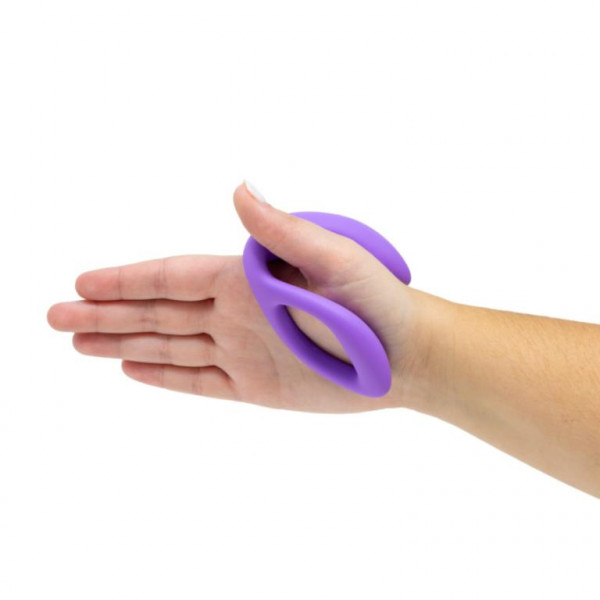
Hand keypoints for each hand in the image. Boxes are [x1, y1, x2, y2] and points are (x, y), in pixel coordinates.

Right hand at [47, 183, 440, 412]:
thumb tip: (240, 189)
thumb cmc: (375, 301)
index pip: (170, 277)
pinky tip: (133, 368)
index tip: (82, 282)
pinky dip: (165, 376)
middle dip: (105, 314)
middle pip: (157, 311)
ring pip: (169, 346)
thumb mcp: (331, 257)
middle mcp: (236, 311)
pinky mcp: (255, 384)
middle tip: (56, 317)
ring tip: (80, 343)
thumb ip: (280, 231)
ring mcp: (242, 348)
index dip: (124, 279)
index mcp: (246, 279)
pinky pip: (199, 380)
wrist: (404, 354)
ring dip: (123, 343)